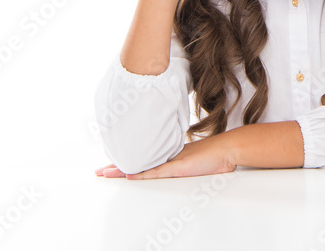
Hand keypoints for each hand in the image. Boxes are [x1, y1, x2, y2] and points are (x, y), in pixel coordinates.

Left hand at [95, 135, 237, 179]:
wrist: (226, 148)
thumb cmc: (213, 154)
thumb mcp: (192, 158)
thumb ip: (180, 160)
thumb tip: (171, 163)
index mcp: (167, 154)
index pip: (141, 158)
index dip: (126, 161)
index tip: (110, 164)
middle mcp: (165, 155)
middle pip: (136, 161)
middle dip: (116, 166)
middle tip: (98, 171)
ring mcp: (171, 161)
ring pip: (142, 166)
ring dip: (122, 170)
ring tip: (105, 173)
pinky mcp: (178, 167)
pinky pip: (156, 172)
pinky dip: (142, 175)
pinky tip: (130, 176)